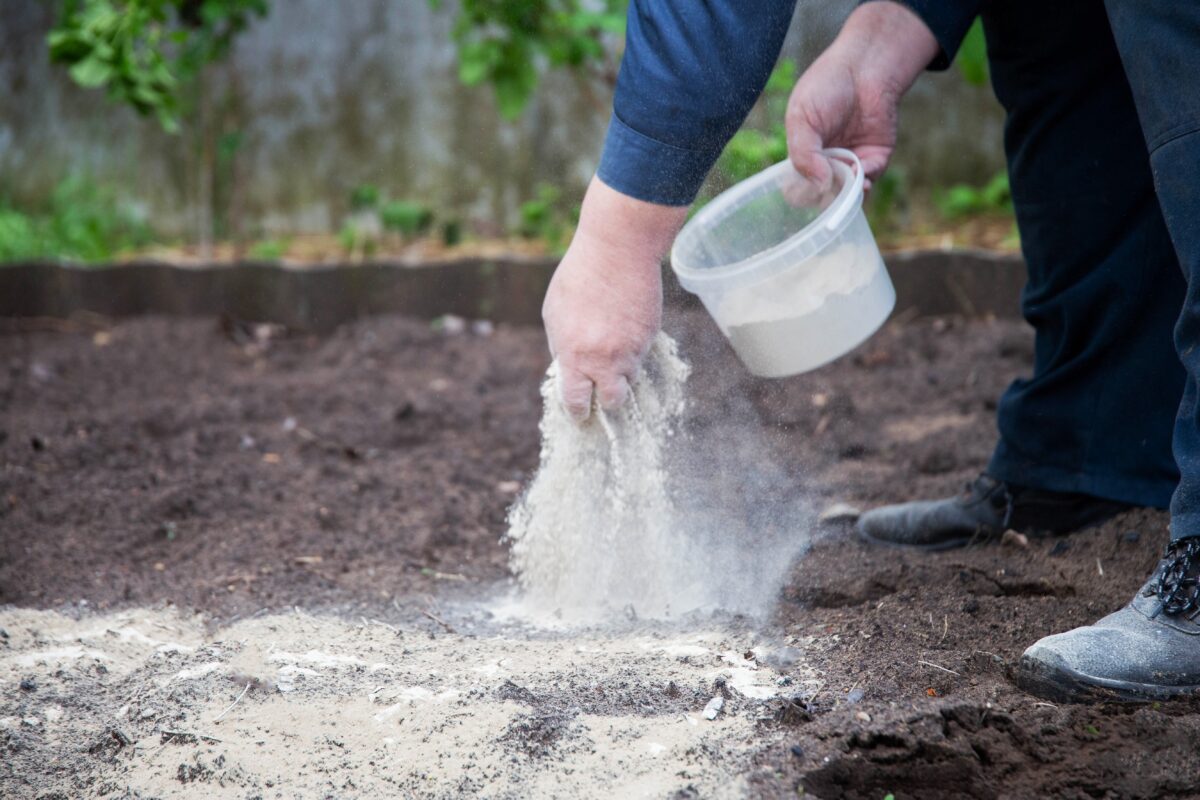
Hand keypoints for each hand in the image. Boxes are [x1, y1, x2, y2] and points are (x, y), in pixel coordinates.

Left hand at [542, 177, 687, 421]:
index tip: (580, 413)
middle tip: (603, 390)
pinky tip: (626, 329)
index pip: (577, 401)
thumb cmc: (578, 277)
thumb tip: (568, 367)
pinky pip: (643, 354)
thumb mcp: (555, 313)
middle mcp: (605, 359)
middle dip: (608, 400)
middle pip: (613, 401)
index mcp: (575, 355)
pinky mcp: (651, 335)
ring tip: (614, 348)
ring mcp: (632, 348)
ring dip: (622, 371)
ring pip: (632, 377)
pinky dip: (635, 349)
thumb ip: (561, 345)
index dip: (578, 411)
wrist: (617, 250)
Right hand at [786, 1, 938, 189]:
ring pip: (848, 193)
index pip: (797, 188)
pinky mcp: (876, 157)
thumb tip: (820, 185)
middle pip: (823, 196)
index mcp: (804, 154)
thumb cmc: (827, 85)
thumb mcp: (801, 118)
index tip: (802, 190)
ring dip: (846, 193)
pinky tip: (860, 172)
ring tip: (847, 180)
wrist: (865, 66)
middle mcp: (827, 162)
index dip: (799, 193)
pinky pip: (870, 179)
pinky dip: (864, 181)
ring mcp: (852, 161)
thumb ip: (804, 154)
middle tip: (827, 186)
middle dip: (825, 196)